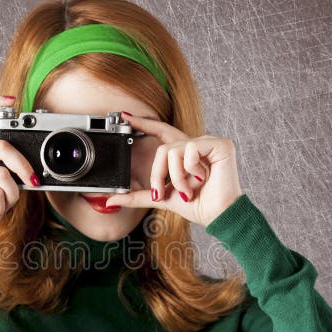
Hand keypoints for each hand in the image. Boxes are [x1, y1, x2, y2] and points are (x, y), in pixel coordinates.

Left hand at [104, 113, 242, 227]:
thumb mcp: (161, 198)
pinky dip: (191, 170)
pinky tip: (203, 178)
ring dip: (176, 177)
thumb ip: (137, 196)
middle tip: (161, 193)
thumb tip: (111, 201)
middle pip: (163, 148)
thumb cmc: (196, 206)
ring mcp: (208, 142)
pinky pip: (190, 150)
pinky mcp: (220, 144)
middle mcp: (195, 144)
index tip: (125, 116)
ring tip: (187, 191)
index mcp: (183, 153)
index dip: (144, 123)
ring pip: (174, 150)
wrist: (217, 215)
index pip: (161, 132)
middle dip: (158, 174)